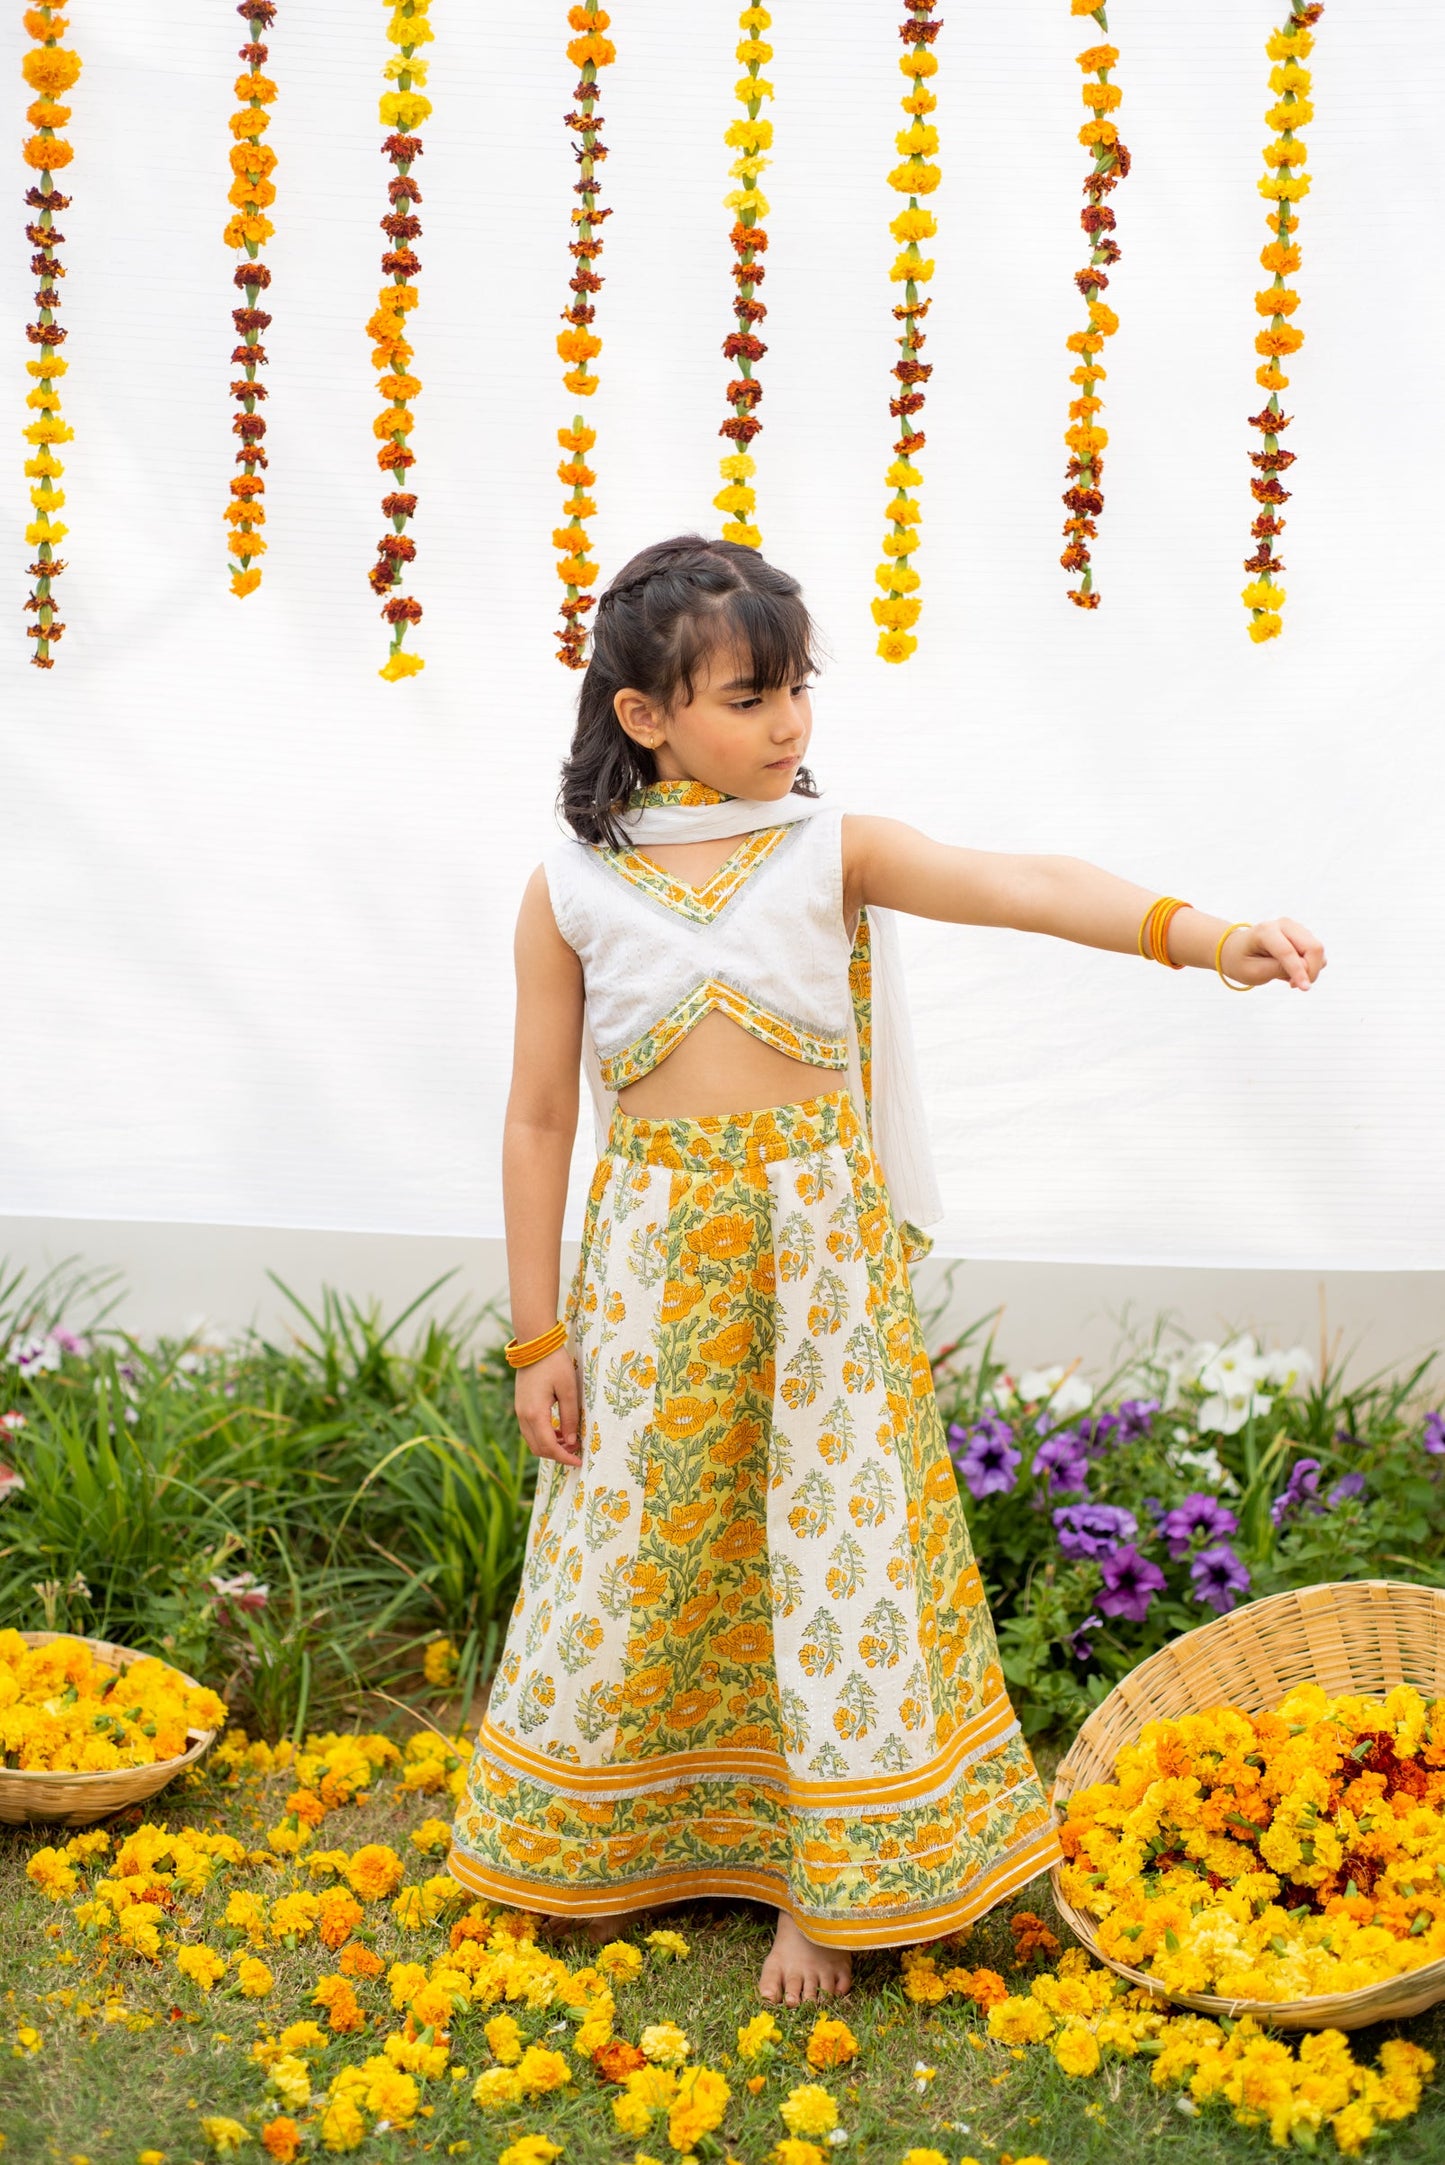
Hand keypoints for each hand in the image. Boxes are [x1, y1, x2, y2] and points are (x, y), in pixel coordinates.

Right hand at [515, 1346, 582, 1467]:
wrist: (535, 1344)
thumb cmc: (554, 1364)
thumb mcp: (568, 1390)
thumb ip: (570, 1417)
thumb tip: (571, 1441)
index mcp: (535, 1414)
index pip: (548, 1447)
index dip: (564, 1458)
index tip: (579, 1462)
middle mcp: (523, 1416)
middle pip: (538, 1448)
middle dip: (557, 1455)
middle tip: (577, 1452)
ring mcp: (519, 1411)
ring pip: (532, 1440)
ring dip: (550, 1446)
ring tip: (570, 1442)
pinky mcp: (520, 1406)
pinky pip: (530, 1430)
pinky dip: (544, 1436)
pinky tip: (559, 1431)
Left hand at [1221, 917, 1325, 990]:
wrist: (1238, 950)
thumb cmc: (1242, 961)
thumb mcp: (1253, 972)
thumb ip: (1278, 969)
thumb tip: (1306, 967)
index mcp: (1266, 931)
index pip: (1288, 952)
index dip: (1299, 972)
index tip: (1305, 989)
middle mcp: (1284, 924)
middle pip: (1313, 947)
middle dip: (1311, 971)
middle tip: (1293, 985)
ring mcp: (1296, 927)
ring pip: (1317, 951)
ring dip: (1309, 969)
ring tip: (1287, 977)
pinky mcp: (1303, 934)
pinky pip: (1316, 953)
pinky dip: (1309, 966)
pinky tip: (1292, 970)